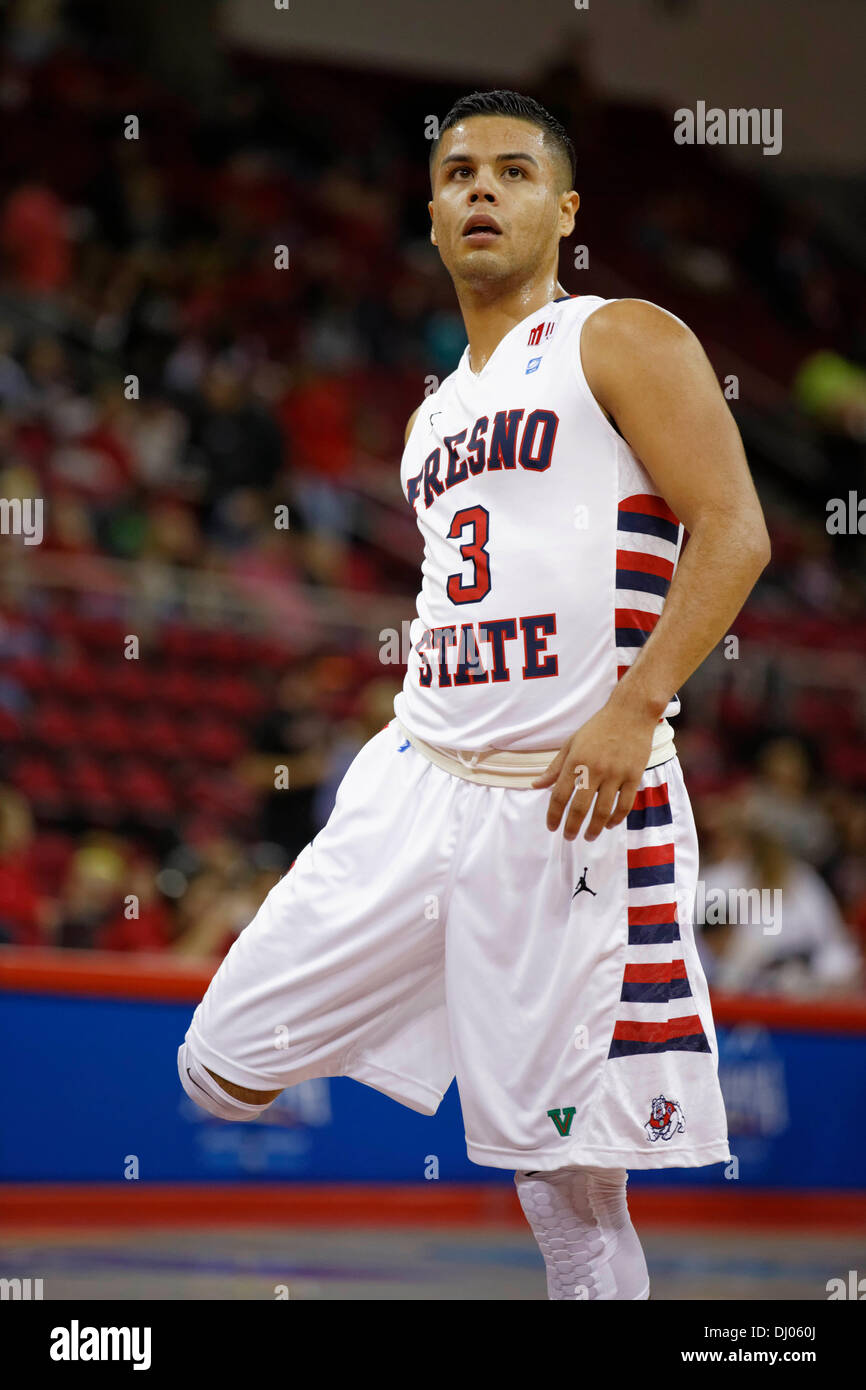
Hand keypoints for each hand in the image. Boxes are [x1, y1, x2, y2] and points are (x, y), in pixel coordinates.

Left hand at [531, 699, 657, 840]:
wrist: (631, 713)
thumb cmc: (598, 727)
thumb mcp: (571, 743)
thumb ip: (554, 768)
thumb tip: (536, 785)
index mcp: (575, 761)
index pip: (560, 795)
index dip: (553, 814)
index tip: (552, 827)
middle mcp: (594, 769)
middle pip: (580, 807)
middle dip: (572, 827)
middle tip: (569, 837)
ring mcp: (616, 773)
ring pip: (603, 810)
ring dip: (595, 828)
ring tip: (588, 836)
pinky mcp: (634, 775)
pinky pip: (625, 804)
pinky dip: (617, 818)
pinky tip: (610, 824)